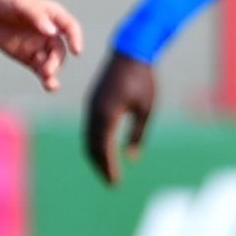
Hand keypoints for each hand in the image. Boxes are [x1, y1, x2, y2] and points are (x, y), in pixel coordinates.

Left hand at [0, 0, 82, 92]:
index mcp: (54, 17)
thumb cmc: (9, 1)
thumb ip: (37, 17)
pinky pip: (41, 69)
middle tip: (48, 69)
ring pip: (52, 62)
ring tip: (49, 81)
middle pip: (60, 50)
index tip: (76, 50)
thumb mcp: (22, 4)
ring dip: (52, 71)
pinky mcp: (29, 58)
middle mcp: (51, 33)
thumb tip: (52, 32)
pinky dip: (47, 78)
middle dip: (56, 61)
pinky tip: (50, 86)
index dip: (75, 38)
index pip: (70, 28)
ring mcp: (40, 46)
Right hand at [83, 49, 158, 183]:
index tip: (116, 182)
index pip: (104, 148)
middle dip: (101, 166)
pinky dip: (95, 143)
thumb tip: (133, 158)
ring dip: (96, 156)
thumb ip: (138, 134)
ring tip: (108, 171)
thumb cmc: (143, 80)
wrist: (130, 52)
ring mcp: (91, 106)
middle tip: (112, 183)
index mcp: (107, 114)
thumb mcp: (146, 109)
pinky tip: (104, 150)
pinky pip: (90, 128)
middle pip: (92, 146)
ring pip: (89, 138)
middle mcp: (94, 112)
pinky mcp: (92, 101)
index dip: (109, 167)